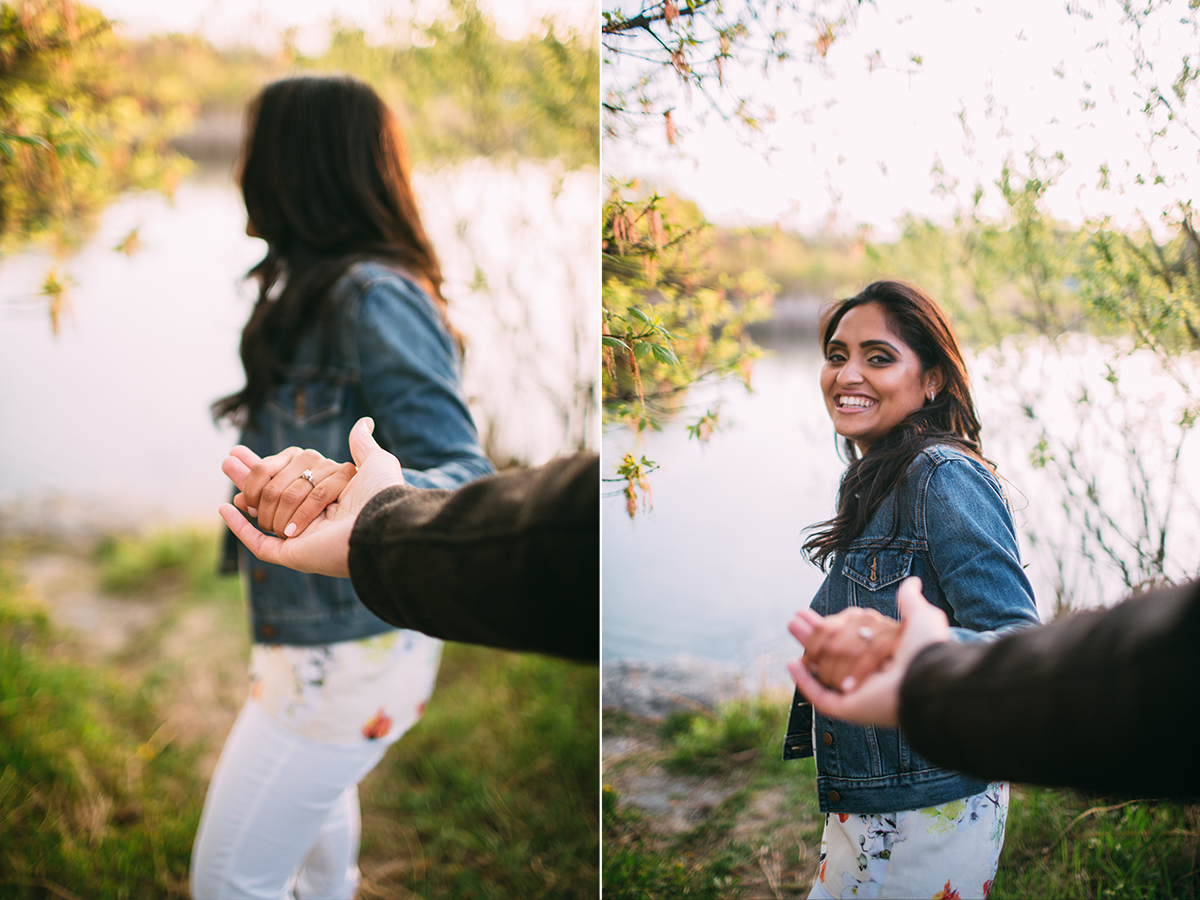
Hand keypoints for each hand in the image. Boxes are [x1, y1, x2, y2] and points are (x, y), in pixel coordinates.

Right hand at [219, 417, 404, 577]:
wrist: (381, 527)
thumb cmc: (382, 495)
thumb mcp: (376, 462)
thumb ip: (363, 445)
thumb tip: (364, 422)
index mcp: (330, 496)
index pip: (289, 476)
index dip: (266, 465)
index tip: (240, 453)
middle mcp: (314, 516)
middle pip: (272, 491)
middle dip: (248, 476)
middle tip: (227, 460)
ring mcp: (301, 537)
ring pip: (265, 508)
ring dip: (253, 492)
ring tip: (230, 472)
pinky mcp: (291, 555)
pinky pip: (258, 543)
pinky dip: (238, 527)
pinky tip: (224, 508)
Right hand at [787, 577, 949, 726]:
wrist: (929, 678)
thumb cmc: (928, 650)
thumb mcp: (922, 618)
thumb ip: (910, 601)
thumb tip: (913, 582)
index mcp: (884, 656)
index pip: (850, 638)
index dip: (830, 625)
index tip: (810, 613)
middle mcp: (871, 675)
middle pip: (832, 652)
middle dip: (811, 635)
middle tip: (794, 620)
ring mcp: (859, 694)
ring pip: (825, 668)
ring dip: (808, 647)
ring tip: (792, 626)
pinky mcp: (849, 709)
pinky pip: (820, 696)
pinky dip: (804, 681)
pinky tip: (792, 663)